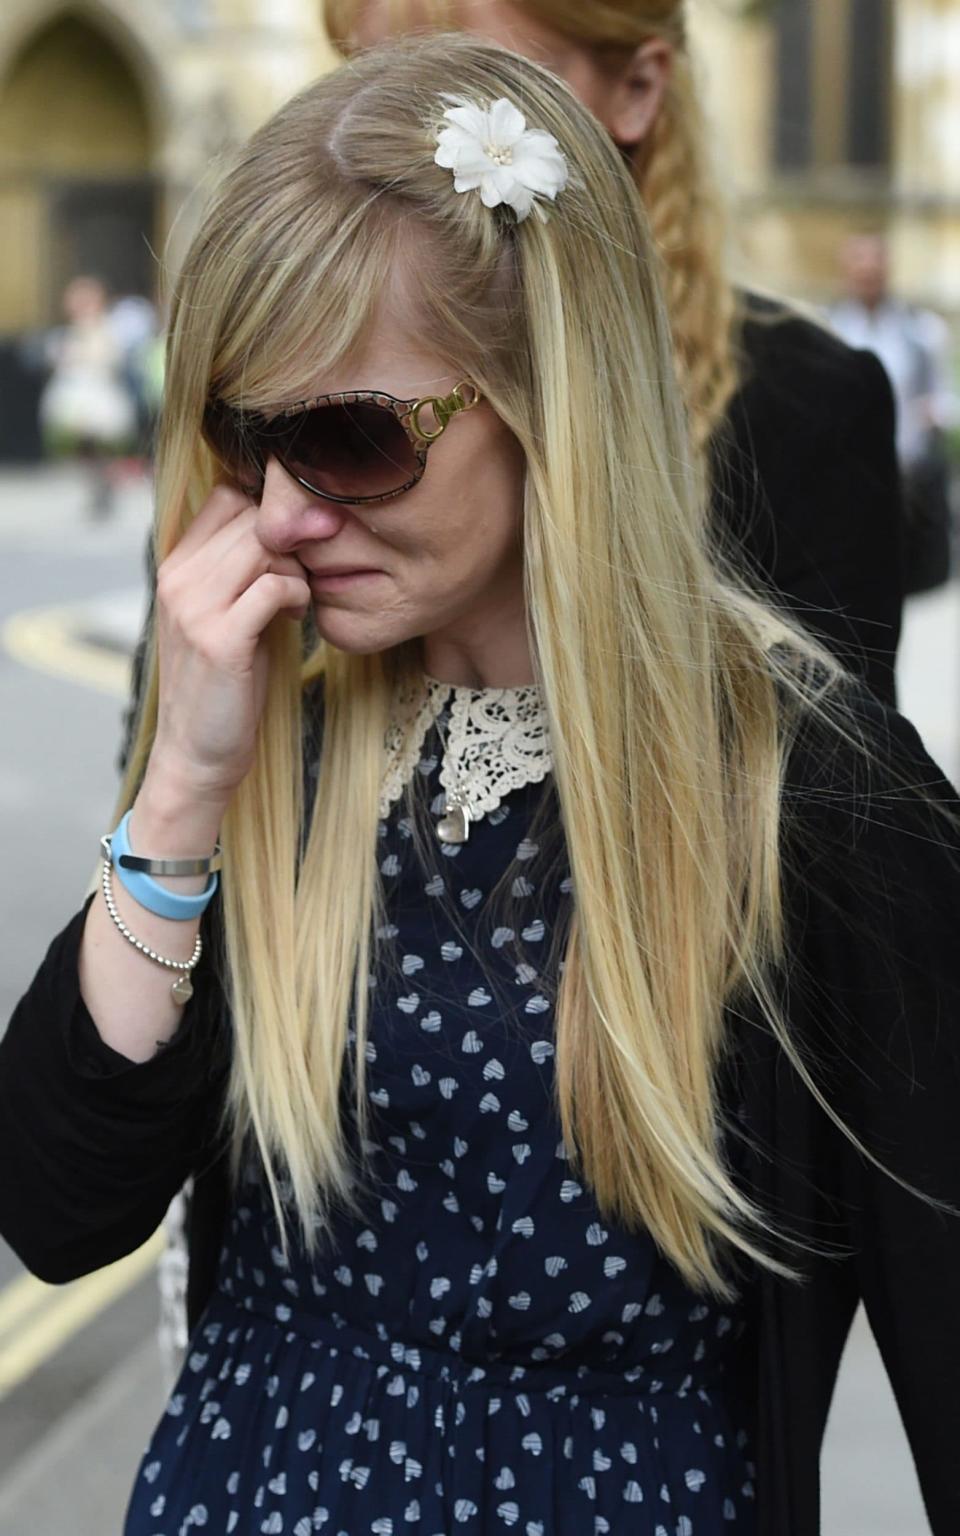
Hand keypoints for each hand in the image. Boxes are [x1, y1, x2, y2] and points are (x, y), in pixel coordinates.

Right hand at [146, 483, 310, 805]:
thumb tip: (288, 527)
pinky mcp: (220, 639)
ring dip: (296, 568)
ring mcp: (194, 607)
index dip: (269, 513)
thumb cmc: (221, 682)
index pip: (225, 497)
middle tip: (303, 577)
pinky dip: (297, 595)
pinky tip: (296, 616)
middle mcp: (177, 579)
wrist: (196, 751)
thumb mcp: (223, 613)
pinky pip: (274, 586)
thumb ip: (240, 569)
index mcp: (174, 567)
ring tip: (298, 598)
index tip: (290, 548)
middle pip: (252, 517)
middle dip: (291, 542)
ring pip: (264, 545)